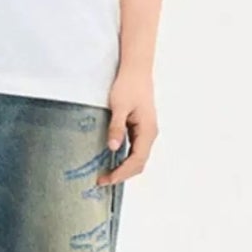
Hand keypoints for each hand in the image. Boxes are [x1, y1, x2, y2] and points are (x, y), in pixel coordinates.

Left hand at [97, 68, 156, 185]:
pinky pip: (134, 149)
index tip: (107, 179)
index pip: (137, 160)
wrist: (136, 70)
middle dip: (122, 174)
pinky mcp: (140, 128)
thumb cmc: (128, 85)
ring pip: (137, 157)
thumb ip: (116, 127)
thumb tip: (113, 147)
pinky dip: (124, 159)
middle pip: (139, 163)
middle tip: (102, 180)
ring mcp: (146, 132)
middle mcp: (150, 134)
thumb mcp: (119, 106)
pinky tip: (111, 160)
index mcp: (148, 131)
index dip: (122, 173)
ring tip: (106, 175)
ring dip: (123, 168)